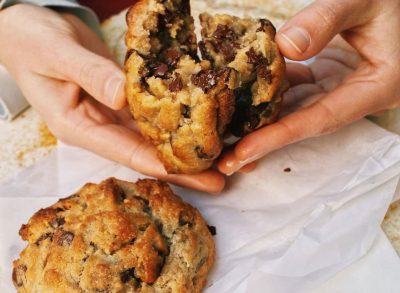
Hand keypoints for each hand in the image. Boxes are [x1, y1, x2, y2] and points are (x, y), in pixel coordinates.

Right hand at [0, 4, 224, 192]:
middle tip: (220, 178)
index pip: (128, 153)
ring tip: (216, 156)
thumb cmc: (32, 41)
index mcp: (78, 127)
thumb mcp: (56, 55)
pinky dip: (172, 118)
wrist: (30, 29)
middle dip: (182, 167)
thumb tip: (125, 95)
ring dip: (182, 146)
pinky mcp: (120, 99)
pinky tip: (195, 124)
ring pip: (151, 135)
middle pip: (145, 152)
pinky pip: (149, 112)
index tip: (200, 177)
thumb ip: (91, 75)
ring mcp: (110, 114)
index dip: (165, 166)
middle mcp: (98, 127)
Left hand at [218, 0, 399, 174]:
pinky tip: (244, 91)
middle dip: (263, 141)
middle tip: (225, 160)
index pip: (320, 119)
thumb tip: (285, 47)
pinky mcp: (329, 76)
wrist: (395, 0)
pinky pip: (295, 87)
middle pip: (303, 123)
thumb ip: (326, 19)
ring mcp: (341, 86)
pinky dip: (269, 89)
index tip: (245, 151)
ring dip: (261, 118)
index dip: (280, 136)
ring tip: (227, 132)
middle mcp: (357, 95)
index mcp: (377, 87)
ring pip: (295, 107)